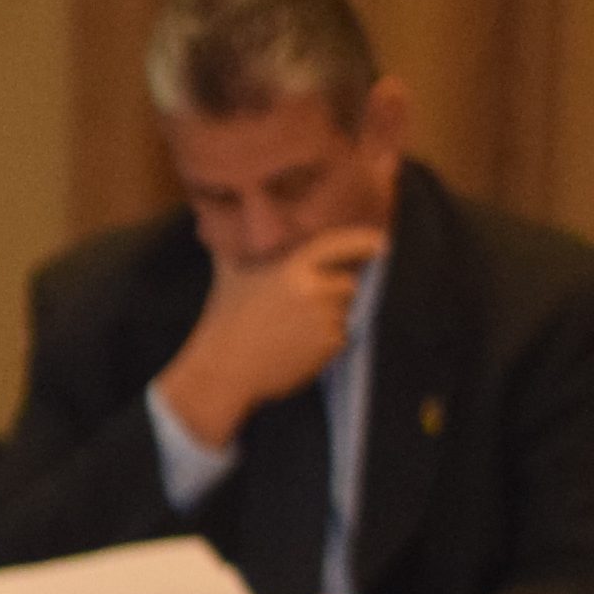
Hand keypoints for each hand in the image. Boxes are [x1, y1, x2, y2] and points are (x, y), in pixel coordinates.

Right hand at [157, 222, 383, 441]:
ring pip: (343, 313)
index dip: (365, 242)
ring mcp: (323, 318)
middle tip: (303, 310)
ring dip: (327, 320)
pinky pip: (339, 338)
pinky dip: (324, 343)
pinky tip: (295, 348)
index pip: (340, 245)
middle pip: (348, 284)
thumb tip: (211, 222)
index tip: (382, 244)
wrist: (223, 371)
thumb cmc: (223, 321)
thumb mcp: (228, 275)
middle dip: (334, 294)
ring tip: (292, 332)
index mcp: (292, 267)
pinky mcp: (328, 345)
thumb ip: (232, 246)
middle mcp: (313, 289)